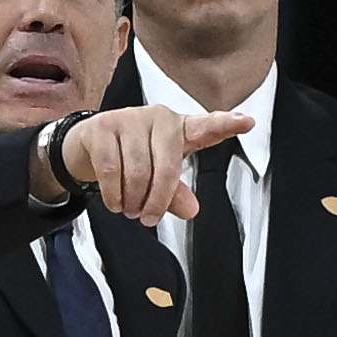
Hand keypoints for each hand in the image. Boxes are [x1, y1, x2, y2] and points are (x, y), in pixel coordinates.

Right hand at [58, 106, 254, 225]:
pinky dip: (114, 195)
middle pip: (167, 167)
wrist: (88, 143)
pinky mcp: (103, 126)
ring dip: (133, 201)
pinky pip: (111, 170)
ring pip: (137, 172)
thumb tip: (190, 210)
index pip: (206, 126)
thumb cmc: (132, 157)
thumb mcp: (158, 176)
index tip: (248, 122)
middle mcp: (158, 117)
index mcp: (179, 128)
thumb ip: (176, 193)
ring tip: (130, 209)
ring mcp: (129, 118)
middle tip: (147, 218)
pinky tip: (116, 203)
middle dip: (157, 200)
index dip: (227, 124)